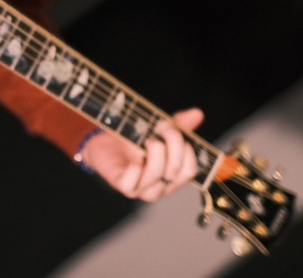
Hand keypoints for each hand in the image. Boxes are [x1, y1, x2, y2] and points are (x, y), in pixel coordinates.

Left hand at [81, 108, 204, 200]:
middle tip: (161, 126)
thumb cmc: (134, 139)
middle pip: (176, 170)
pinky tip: (133, 160)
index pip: (189, 170)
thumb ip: (179, 125)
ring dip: (154, 150)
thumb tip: (198, 114)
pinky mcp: (124, 187)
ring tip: (147, 139)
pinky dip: (134, 169)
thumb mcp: (158, 130)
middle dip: (172, 143)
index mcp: (173, 176)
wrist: (105, 141)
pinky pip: (133, 183)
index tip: (174, 130)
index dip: (186, 149)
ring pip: (158, 174)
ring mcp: (143, 189)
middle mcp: (161, 186)